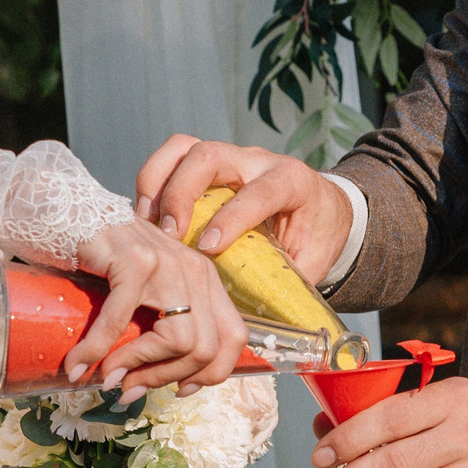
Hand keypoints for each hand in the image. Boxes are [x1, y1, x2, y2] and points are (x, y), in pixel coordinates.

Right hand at [67, 219, 248, 394]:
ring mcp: (167, 264)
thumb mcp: (151, 292)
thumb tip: (162, 380)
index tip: (181, 390)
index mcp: (206, 280)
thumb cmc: (111, 261)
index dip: (213, 373)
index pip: (234, 337)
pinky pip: (120, 323)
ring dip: (138, 369)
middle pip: (206, 348)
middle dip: (167, 379)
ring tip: (109, 378)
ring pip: (177, 340)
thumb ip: (165, 323)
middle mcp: (195, 270)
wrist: (75, 213)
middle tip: (132, 388)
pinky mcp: (133, 262)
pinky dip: (96, 351)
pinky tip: (78, 364)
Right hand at [134, 136, 355, 286]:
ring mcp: (228, 156)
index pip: (258, 192)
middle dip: (181, 193)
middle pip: (210, 155)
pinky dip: (152, 181)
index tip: (208, 248)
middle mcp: (257, 161)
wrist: (323, 206)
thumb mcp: (312, 260)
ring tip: (146, 223)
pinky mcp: (207, 162)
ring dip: (158, 182)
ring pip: (184, 148)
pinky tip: (144, 217)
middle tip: (169, 236)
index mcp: (291, 182)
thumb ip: (284, 282)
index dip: (231, 218)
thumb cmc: (317, 236)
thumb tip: (251, 319)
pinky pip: (172, 157)